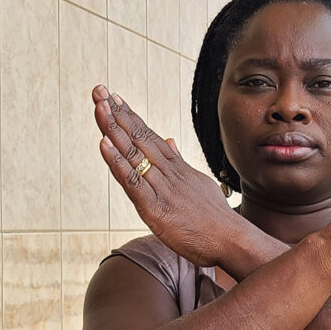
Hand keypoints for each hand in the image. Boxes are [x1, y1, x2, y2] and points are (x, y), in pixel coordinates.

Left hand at [91, 85, 236, 266]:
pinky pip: (132, 181)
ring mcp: (161, 188)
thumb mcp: (200, 184)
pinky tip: (103, 144)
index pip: (149, 136)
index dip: (130, 116)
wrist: (231, 239)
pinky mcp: (154, 207)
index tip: (114, 98)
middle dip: (116, 114)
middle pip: (138, 138)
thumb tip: (170, 141)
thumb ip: (181, 163)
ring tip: (98, 107)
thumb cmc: (216, 219)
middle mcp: (168, 173)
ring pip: (132, 154)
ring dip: (113, 130)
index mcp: (177, 169)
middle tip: (98, 91)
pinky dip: (116, 162)